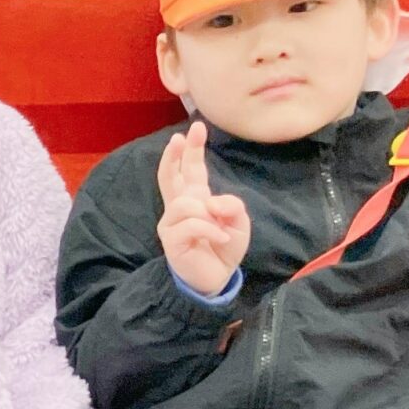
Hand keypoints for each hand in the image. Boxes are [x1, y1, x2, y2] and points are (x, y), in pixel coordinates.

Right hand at [156, 121, 251, 298]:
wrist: (215, 280)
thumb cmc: (223, 249)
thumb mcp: (238, 223)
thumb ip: (231, 205)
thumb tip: (211, 202)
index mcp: (195, 200)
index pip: (190, 170)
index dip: (191, 150)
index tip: (195, 128)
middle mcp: (179, 208)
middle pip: (170, 177)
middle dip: (175, 155)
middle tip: (179, 138)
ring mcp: (172, 224)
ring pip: (186, 203)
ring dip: (207, 214)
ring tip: (219, 230)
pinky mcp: (171, 240)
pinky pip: (192, 225)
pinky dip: (210, 231)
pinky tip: (220, 240)